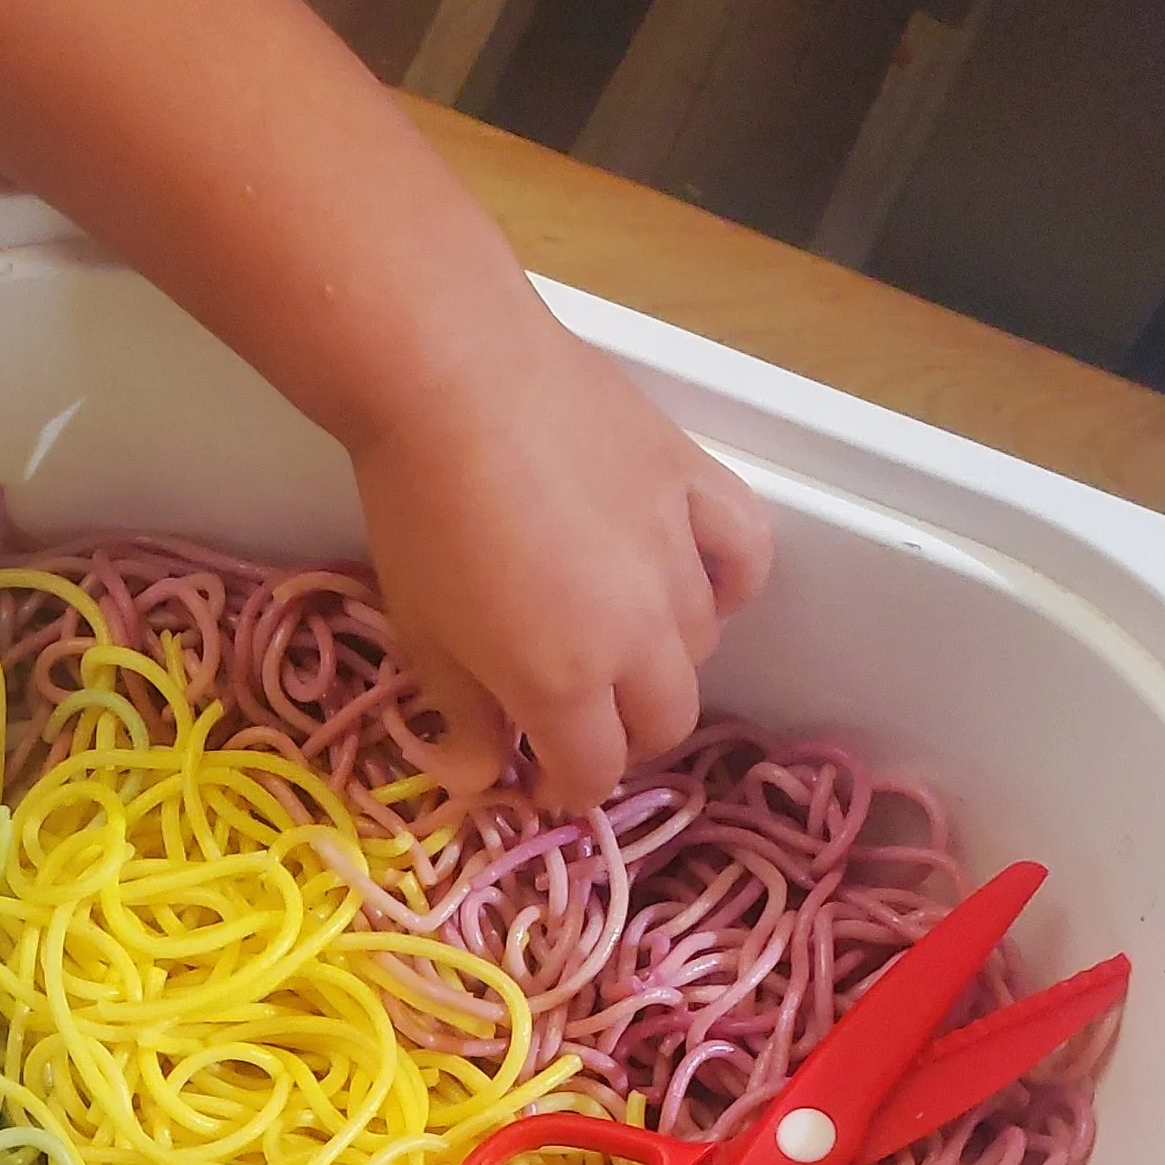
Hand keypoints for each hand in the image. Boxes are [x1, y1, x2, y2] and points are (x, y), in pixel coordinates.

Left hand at [353, 321, 772, 809]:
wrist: (451, 376)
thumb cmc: (420, 513)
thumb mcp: (423, 635)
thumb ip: (463, 717)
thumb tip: (482, 775)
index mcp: (564, 681)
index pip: (594, 774)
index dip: (564, 787)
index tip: (536, 773)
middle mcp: (638, 632)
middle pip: (663, 721)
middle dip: (620, 736)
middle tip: (577, 715)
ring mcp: (678, 556)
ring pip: (703, 645)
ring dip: (661, 661)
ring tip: (614, 636)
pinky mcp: (696, 484)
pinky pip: (744, 554)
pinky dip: (729, 581)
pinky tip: (696, 582)